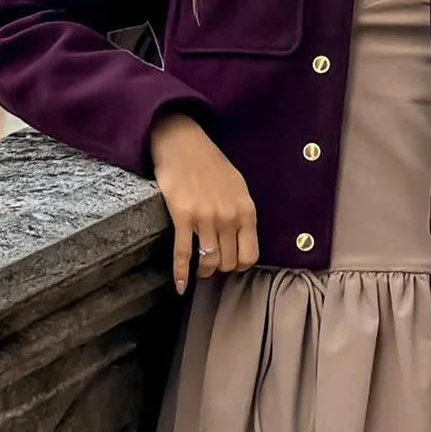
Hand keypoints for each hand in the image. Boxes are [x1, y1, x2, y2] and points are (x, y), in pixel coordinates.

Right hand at [149, 111, 258, 293]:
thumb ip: (242, 214)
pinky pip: (182, 253)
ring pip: (208, 261)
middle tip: (212, 264)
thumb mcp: (238, 187)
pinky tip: (180, 286)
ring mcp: (205, 218)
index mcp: (246, 211)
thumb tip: (241, 240)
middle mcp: (228, 217)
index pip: (250, 255)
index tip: (230, 263)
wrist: (183, 144)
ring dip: (203, 271)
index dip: (240, 265)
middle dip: (220, 268)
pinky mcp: (182, 217)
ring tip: (199, 271)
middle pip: (228, 262)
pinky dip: (180, 273)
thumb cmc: (211, 165)